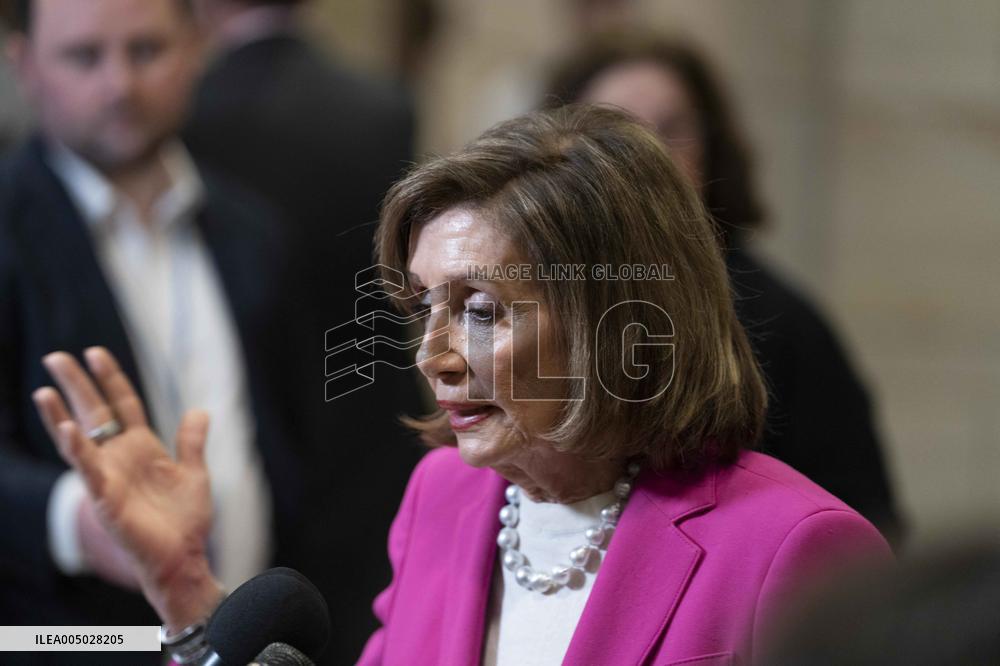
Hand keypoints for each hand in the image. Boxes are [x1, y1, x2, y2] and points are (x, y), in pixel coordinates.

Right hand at [33, 346, 223, 630]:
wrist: (184, 557)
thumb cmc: (185, 520)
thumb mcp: (195, 472)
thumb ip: (192, 441)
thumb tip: (199, 409)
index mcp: (142, 448)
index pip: (123, 405)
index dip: (111, 379)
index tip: (96, 353)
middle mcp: (120, 457)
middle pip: (95, 413)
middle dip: (77, 385)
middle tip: (56, 357)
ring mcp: (109, 476)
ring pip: (80, 439)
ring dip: (61, 414)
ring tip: (45, 390)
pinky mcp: (105, 497)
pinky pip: (88, 469)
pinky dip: (77, 449)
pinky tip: (66, 428)